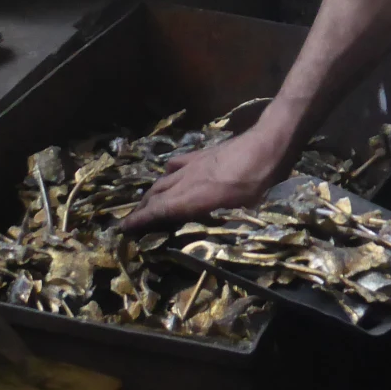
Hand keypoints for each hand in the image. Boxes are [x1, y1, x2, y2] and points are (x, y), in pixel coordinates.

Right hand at [119, 130, 289, 234]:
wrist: (267, 146)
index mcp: (194, 198)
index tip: (123, 228)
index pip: (160, 210)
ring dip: (151, 193)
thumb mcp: (242, 213)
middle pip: (156, 195)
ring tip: (145, 203)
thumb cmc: (258, 183)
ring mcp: (193, 165)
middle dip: (141, 209)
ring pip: (163, 180)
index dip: (140, 220)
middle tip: (130, 222)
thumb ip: (222, 225)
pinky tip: (168, 175)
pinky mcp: (202, 154)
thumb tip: (211, 243)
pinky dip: (167, 173)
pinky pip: (176, 164)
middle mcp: (187, 181)